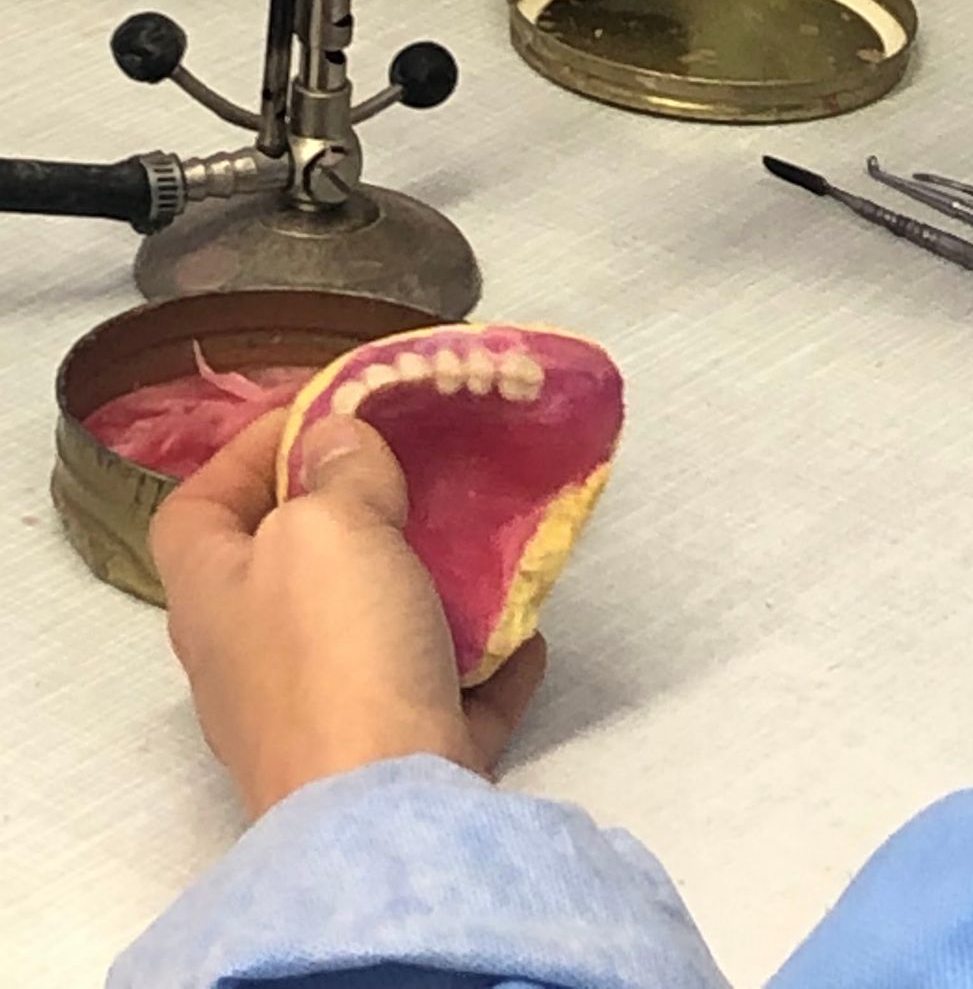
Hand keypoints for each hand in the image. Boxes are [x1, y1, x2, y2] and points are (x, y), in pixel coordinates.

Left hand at [151, 408, 545, 821]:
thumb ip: (338, 469)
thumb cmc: (336, 654)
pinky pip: (439, 691)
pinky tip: (521, 631)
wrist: (384, 813)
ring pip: (372, 628)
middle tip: (416, 468)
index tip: (327, 411)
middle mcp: (252, 658)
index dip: (249, 448)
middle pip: (292, 565)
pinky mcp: (389, 758)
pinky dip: (480, 660)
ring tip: (477, 537)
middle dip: (357, 512)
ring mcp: (321, 714)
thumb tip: (336, 440)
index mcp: (213, 595)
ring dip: (425, 584)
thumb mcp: (329, 524)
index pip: (199, 504)